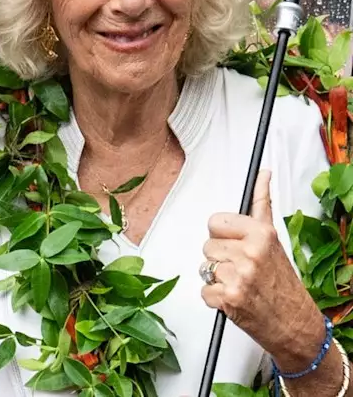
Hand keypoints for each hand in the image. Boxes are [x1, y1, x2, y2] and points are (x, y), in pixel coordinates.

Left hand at [200, 169, 326, 369]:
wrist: (295, 324)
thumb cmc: (283, 282)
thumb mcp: (273, 239)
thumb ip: (261, 205)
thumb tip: (262, 174)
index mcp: (261, 234)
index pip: (215, 222)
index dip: (222, 236)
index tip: (235, 244)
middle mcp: (250, 253)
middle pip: (207, 246)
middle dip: (220, 258)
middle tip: (242, 269)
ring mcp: (238, 276)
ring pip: (203, 267)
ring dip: (216, 278)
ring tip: (239, 284)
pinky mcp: (228, 298)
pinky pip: (203, 290)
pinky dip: (215, 298)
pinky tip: (234, 299)